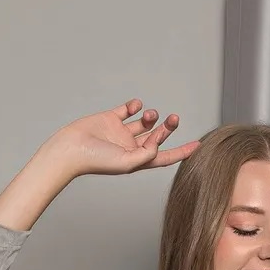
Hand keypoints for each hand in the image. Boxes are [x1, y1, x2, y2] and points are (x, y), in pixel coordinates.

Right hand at [56, 97, 200, 176]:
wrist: (71, 148)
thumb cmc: (96, 161)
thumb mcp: (127, 163)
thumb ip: (146, 155)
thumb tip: (157, 144)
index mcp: (137, 161)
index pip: (164, 157)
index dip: (182, 152)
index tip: (198, 145)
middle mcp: (131, 147)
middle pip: (157, 137)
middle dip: (168, 128)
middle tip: (174, 118)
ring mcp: (121, 133)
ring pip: (144, 123)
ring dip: (152, 117)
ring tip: (151, 115)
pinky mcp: (110, 118)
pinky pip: (128, 110)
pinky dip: (135, 105)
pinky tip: (136, 106)